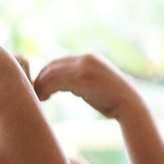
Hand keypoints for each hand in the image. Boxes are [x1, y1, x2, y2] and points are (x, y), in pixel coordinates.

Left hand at [32, 53, 147, 120]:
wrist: (129, 105)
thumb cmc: (113, 100)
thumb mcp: (98, 82)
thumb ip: (83, 79)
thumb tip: (69, 85)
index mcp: (90, 57)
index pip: (60, 61)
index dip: (47, 73)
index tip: (40, 85)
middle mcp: (86, 59)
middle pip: (53, 65)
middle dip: (41, 78)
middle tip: (34, 92)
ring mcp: (84, 68)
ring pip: (52, 74)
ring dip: (41, 86)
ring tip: (38, 98)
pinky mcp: (81, 79)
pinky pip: (55, 82)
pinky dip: (46, 90)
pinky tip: (44, 99)